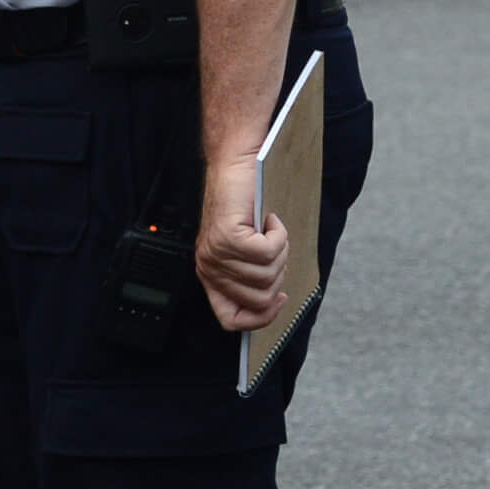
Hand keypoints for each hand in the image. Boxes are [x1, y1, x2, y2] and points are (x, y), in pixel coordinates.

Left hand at [196, 153, 288, 330]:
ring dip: (280, 251)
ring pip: (268, 275)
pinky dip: (279, 235)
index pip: (231, 320)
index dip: (260, 318)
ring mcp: (217, 254)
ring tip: (267, 231)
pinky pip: (269, 252)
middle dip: (278, 275)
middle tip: (272, 248)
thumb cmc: (243, 208)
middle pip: (260, 300)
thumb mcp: (243, 251)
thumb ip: (249, 278)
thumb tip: (272, 305)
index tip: (279, 300)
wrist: (236, 168)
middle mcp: (210, 268)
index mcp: (211, 277)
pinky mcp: (229, 237)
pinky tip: (268, 220)